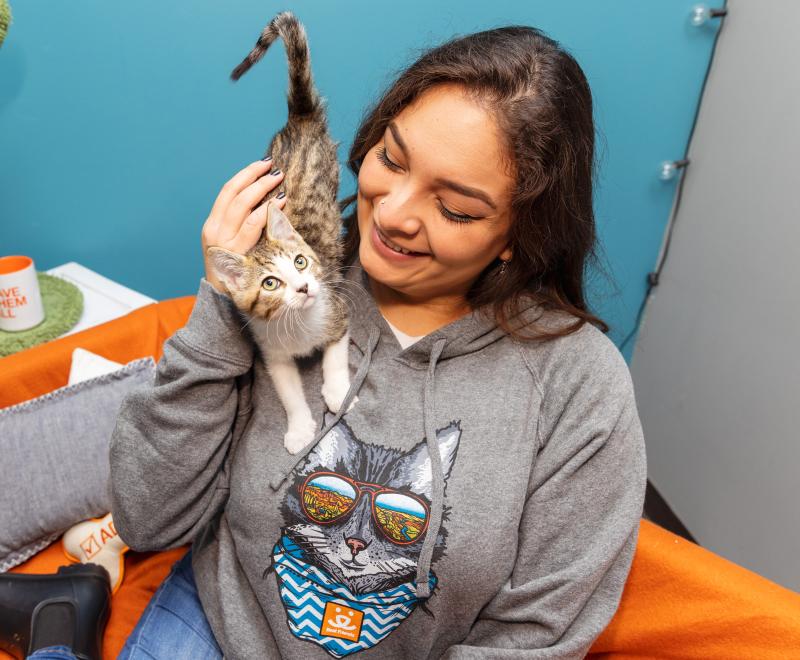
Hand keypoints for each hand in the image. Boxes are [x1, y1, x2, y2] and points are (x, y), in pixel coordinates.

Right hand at [202, 159, 286, 293]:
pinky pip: (253, 226)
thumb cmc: (233, 272)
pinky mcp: (237, 253)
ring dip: (262, 190)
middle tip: (275, 170)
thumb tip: (262, 200)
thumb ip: (240, 224)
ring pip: (243, 206)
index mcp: (212, 224)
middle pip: (235, 193)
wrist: (221, 300)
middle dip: (256, 178)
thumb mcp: (230, 244)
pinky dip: (266, 211)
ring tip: (279, 182)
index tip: (262, 164)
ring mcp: (224, 241)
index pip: (228, 191)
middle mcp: (215, 230)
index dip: (245, 175)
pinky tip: (279, 203)